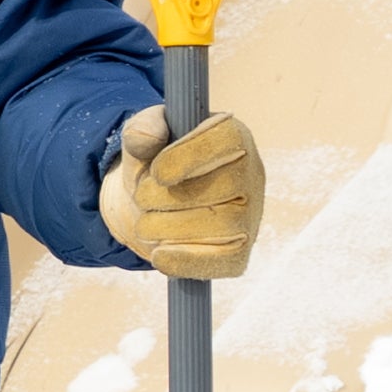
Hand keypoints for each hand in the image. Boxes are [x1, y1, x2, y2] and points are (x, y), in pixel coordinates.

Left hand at [105, 105, 265, 279]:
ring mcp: (250, 216)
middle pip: (224, 186)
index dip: (190, 156)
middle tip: (141, 198)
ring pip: (221, 226)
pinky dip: (188, 261)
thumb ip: (140, 131)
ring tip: (144, 224)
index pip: (228, 139)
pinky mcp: (239, 251)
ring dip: (168, 228)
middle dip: (168, 196)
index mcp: (232, 136)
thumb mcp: (142, 140)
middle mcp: (251, 174)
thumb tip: (147, 135)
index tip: (157, 172)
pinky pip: (225, 261)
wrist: (150, 203)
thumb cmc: (153, 162)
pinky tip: (159, 256)